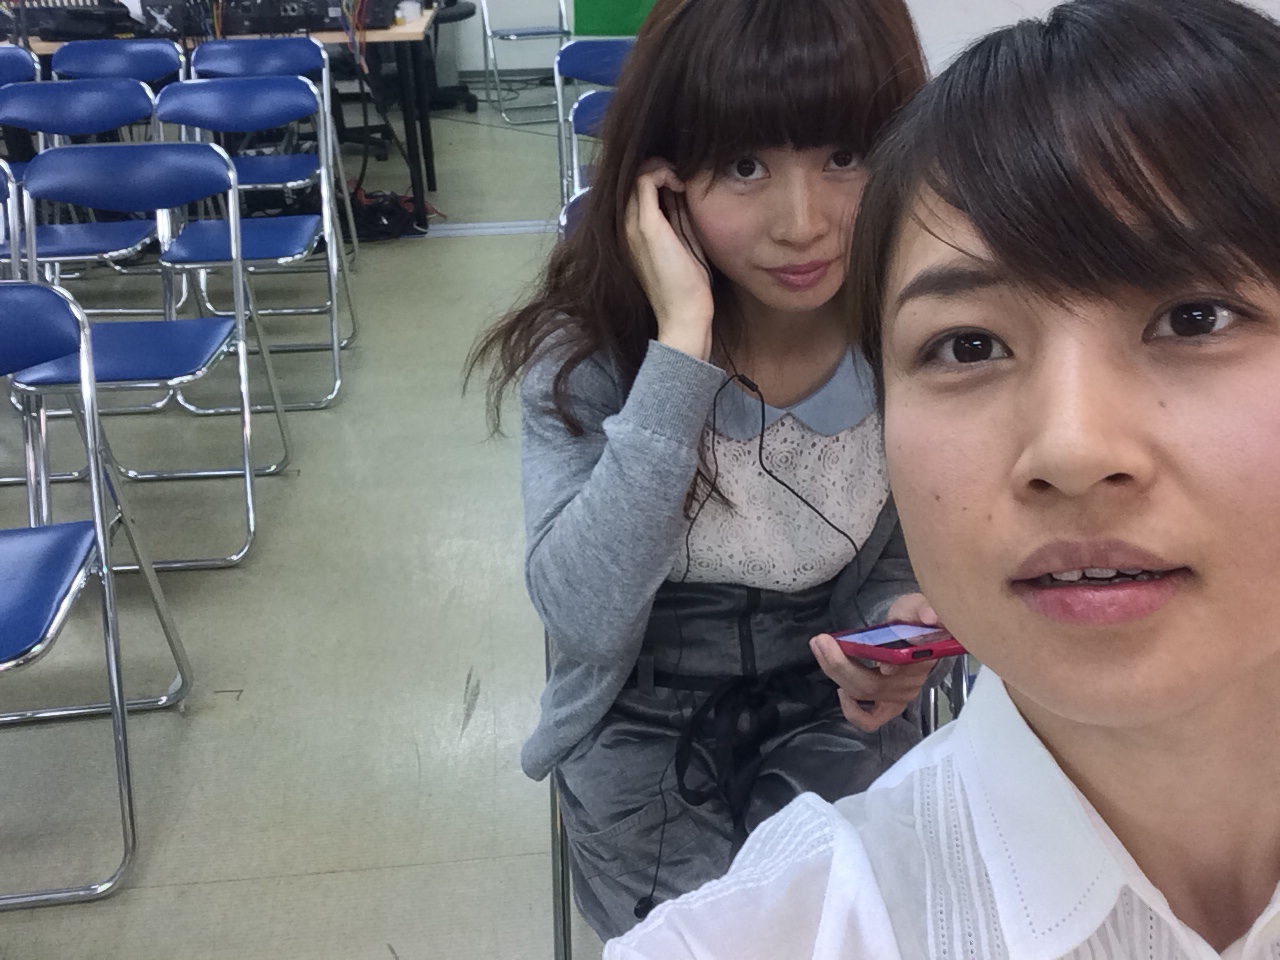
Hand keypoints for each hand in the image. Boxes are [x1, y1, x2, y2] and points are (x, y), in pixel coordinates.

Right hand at [624, 160, 713, 361]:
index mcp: (635, 233)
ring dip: (662, 168)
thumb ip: (679, 218)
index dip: (659, 176)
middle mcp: (627, 226)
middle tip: (684, 176)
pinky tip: (681, 184)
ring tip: (683, 179)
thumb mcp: (683, 243)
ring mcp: (633, 225)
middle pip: (634, 178)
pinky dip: (664, 172)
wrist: (684, 314)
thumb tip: (683, 192)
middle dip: (660, 168)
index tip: (682, 182)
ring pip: (637, 174)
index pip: (638, 190)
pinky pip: (645, 180)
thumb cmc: (687, 286)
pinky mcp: (645, 226)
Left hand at [810, 593, 940, 731]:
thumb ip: (920, 608)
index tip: (831, 641)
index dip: (860, 660)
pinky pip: (871, 720)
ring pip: (862, 695)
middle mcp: (910, 684)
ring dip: (836, 674)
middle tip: (819, 641)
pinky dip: (853, 712)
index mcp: (919, 659)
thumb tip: (929, 616)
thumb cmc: (914, 620)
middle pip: (869, 684)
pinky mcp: (890, 706)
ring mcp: (900, 698)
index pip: (893, 667)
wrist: (920, 634)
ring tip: (820, 649)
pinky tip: (840, 691)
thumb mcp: (916, 606)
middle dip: (838, 664)